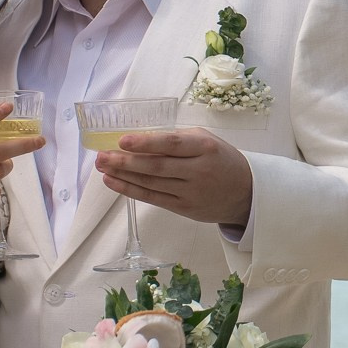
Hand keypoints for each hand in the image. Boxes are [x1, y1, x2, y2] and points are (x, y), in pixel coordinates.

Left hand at [95, 129, 253, 229]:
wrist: (245, 193)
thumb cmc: (222, 160)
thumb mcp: (207, 141)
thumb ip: (179, 138)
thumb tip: (142, 138)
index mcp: (205, 148)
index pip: (172, 144)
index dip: (146, 143)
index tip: (122, 140)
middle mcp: (198, 171)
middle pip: (156, 166)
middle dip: (125, 161)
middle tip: (102, 156)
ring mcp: (190, 192)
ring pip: (151, 183)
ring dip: (123, 175)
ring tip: (103, 167)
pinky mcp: (184, 209)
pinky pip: (153, 198)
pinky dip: (131, 190)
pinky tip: (114, 182)